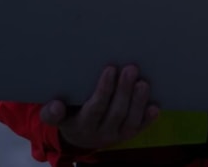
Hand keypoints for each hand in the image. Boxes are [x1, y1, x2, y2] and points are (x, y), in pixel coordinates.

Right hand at [39, 65, 158, 150]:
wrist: (81, 138)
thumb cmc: (70, 115)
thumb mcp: (57, 117)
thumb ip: (52, 113)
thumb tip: (55, 105)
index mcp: (82, 125)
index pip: (95, 107)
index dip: (104, 89)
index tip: (110, 68)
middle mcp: (100, 133)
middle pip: (115, 112)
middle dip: (124, 90)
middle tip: (131, 68)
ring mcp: (117, 135)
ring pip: (130, 121)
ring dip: (138, 102)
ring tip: (143, 83)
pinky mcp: (129, 135)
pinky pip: (140, 128)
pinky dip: (148, 118)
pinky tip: (155, 106)